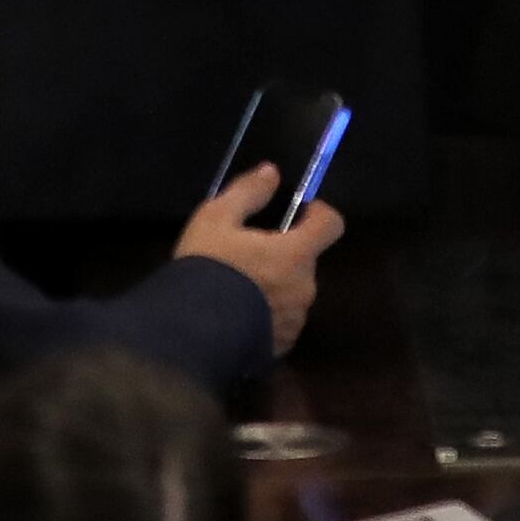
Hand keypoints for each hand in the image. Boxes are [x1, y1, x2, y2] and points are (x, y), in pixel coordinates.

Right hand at [173, 169, 344, 354]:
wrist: (187, 335)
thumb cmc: (206, 269)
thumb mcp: (216, 219)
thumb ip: (248, 192)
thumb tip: (272, 173)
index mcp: (296, 254)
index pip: (331, 224)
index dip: (318, 214)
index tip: (296, 213)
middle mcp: (304, 289)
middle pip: (306, 260)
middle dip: (285, 253)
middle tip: (249, 253)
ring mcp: (293, 322)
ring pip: (293, 293)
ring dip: (276, 286)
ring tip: (239, 288)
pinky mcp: (278, 347)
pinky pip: (280, 322)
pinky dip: (266, 314)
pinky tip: (237, 314)